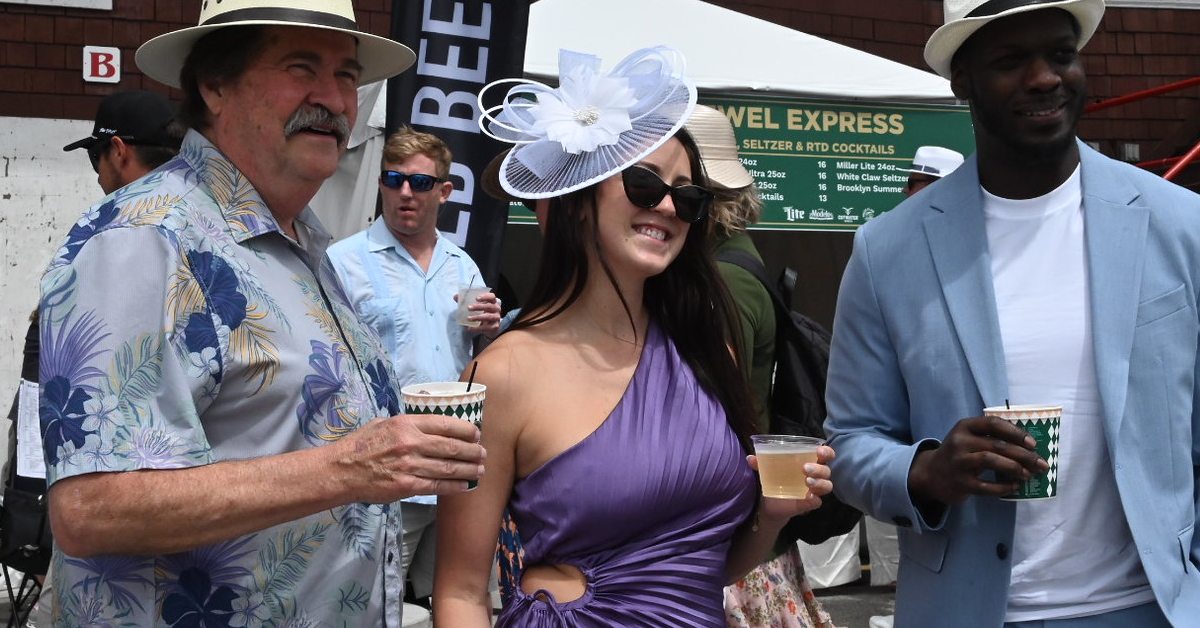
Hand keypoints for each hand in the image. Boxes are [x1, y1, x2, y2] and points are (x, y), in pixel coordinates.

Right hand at [335, 413, 485, 502]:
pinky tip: (465, 485)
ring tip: (480, 470)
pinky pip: (437, 486)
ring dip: (468, 469)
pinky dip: (454, 486)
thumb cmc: (361, 444)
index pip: (445, 424)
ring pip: (448, 467)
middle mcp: (410, 443)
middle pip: (451, 447)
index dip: (466, 430)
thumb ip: (408, 424)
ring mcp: (409, 466)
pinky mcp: (406, 486)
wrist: (342, 470)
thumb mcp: (384, 423)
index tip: (476, 434)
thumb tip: (431, 425)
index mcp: (406, 424)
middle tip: (483, 454)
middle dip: (472, 451)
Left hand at [465, 290, 501, 337]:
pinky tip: (470, 328)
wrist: (488, 327)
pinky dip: (478, 328)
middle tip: (468, 308)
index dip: (485, 296)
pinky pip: (486, 327)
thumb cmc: (481, 312)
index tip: (476, 298)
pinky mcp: (495, 326)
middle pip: (489, 306)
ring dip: (478, 317)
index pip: (492, 296)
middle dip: (479, 306)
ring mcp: (496, 317)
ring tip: (468, 318)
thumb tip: (455, 296)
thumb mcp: (475, 305)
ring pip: (488, 316)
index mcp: (493, 301)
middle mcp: (496, 308)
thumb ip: (466, 300)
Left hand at [749, 444, 834, 525]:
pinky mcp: (809, 504)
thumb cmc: (775, 479)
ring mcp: (814, 490)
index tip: (819, 451)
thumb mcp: (767, 469)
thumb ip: (760, 463)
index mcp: (809, 462)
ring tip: (807, 482)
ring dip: (819, 482)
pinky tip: (808, 496)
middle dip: (818, 468)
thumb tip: (750, 458)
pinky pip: (818, 502)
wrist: (769, 502)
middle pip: (826, 470)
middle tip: (804, 468)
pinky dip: (815, 499)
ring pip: (827, 485)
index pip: (825, 455)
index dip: (826, 452)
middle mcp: (815, 475)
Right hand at [908, 415, 1047, 505]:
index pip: (993, 423)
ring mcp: (958, 462)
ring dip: (1015, 467)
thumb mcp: (968, 438)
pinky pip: (986, 486)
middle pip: (997, 444)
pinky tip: (1014, 487)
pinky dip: (1003, 487)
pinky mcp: (960, 483)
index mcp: (965, 426)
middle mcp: (960, 442)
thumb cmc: (959, 454)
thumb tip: (1028, 446)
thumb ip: (991, 437)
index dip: (1016, 432)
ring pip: (991, 460)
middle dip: (1023, 455)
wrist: (932, 474)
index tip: (1032, 443)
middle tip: (1041, 464)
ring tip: (1028, 474)